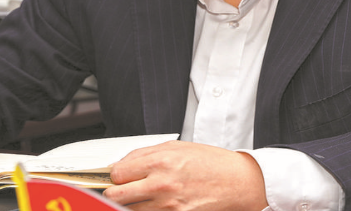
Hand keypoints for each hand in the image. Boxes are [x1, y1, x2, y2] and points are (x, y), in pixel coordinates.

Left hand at [104, 140, 268, 210]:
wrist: (236, 181)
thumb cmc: (208, 161)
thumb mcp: (174, 146)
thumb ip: (143, 155)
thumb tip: (119, 165)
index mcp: (159, 162)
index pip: (118, 174)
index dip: (113, 175)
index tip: (115, 176)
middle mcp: (161, 185)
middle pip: (117, 195)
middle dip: (114, 192)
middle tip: (119, 189)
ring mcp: (168, 205)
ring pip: (130, 210)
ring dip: (130, 203)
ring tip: (140, 195)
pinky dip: (146, 210)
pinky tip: (153, 203)